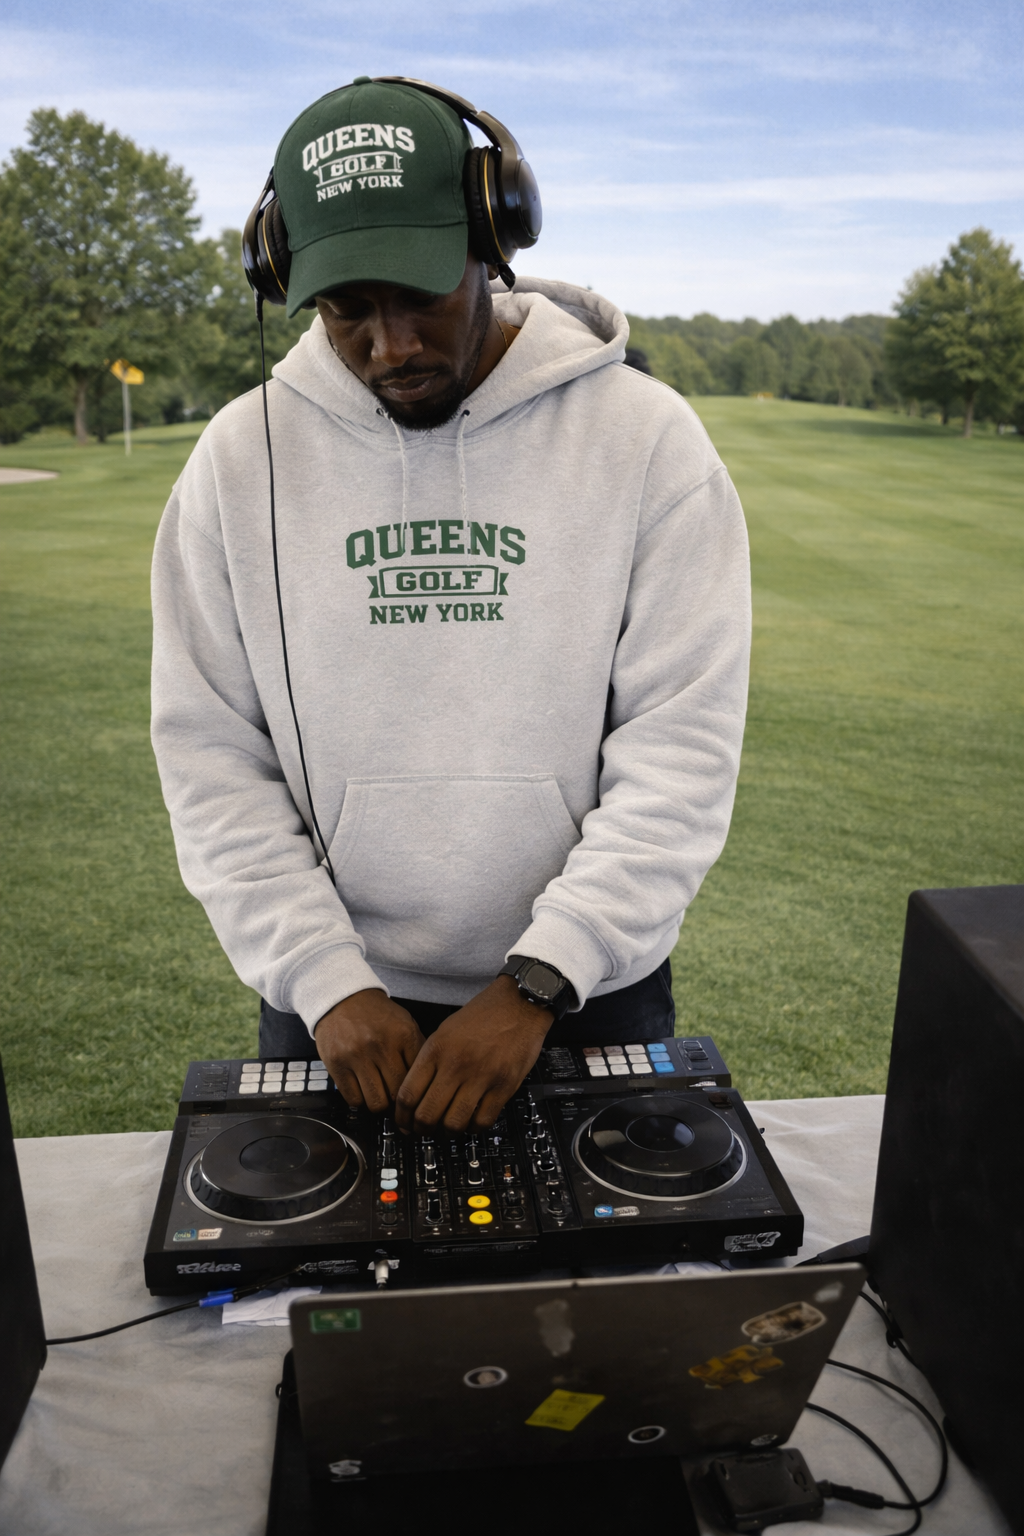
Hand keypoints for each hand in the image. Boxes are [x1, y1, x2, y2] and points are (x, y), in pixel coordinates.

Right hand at [314, 989, 424, 1113]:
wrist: (343, 998)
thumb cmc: (376, 1014)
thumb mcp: (404, 1024)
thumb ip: (416, 1051)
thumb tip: (427, 1083)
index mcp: (403, 1035)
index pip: (418, 1077)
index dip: (417, 1092)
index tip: (415, 1097)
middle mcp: (381, 1045)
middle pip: (397, 1094)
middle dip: (398, 1102)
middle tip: (396, 1100)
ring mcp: (357, 1055)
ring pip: (376, 1102)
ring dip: (379, 1103)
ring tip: (379, 1094)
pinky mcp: (337, 1064)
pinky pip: (354, 1099)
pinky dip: (360, 1100)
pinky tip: (363, 1089)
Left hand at [394, 975, 552, 1133]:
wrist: (519, 1003)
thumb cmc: (484, 1014)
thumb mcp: (446, 1030)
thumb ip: (430, 1060)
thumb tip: (416, 1092)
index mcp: (437, 1049)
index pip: (408, 1094)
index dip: (402, 1116)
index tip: (404, 1122)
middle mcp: (456, 1064)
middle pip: (427, 1114)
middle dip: (421, 1129)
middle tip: (423, 1130)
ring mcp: (480, 1077)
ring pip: (453, 1123)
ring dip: (447, 1132)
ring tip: (448, 1128)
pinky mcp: (503, 1086)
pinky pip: (483, 1121)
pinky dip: (474, 1128)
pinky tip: (472, 1122)